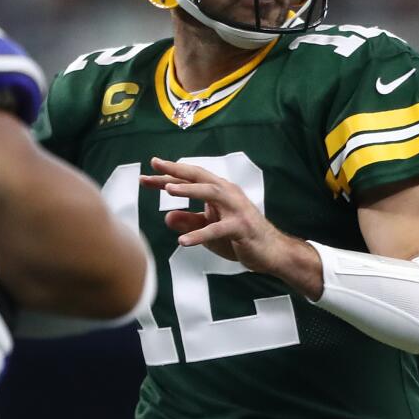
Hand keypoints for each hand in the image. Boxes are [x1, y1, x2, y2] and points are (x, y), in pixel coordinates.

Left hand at [140, 157, 322, 296]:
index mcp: (219, 191)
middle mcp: (228, 194)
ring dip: (189, 190)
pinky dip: (200, 234)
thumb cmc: (240, 237)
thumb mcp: (209, 229)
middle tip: (154, 166)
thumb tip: (167, 217)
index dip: (168, 176)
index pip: (190, 179)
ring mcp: (236, 209)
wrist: (272, 252)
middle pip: (199, 177)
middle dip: (176, 171)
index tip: (146, 175)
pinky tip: (183, 241)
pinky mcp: (241, 227)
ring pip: (211, 193)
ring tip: (168, 190)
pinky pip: (218, 229)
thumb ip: (190, 222)